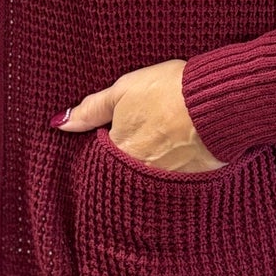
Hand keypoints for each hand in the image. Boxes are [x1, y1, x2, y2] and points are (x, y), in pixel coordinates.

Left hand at [52, 59, 224, 172]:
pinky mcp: (193, 184)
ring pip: (151, 180)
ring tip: (166, 143)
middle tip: (146, 136)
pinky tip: (183, 154)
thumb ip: (91, 109)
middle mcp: (139, 175)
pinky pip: (177, 185)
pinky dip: (177, 172)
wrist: (216, 102)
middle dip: (131, 160)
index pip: (103, 160)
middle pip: (126, 173)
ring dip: (154, 166)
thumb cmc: (169, 91)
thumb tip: (60, 122)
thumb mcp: (123, 90)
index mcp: (119, 153)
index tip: (118, 133)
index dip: (110, 146)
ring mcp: (168, 183)